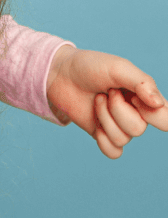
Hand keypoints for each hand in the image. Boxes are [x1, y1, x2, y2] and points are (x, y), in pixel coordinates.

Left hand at [47, 46, 167, 158]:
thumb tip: (158, 104)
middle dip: (117, 109)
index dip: (155, 113)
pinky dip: (102, 139)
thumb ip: (141, 82)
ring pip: (123, 138)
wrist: (60, 73)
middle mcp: (136, 114)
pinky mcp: (102, 134)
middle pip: (138, 129)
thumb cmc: (90, 66)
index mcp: (145, 98)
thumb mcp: (118, 67)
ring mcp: (119, 126)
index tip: (135, 98)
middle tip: (108, 91)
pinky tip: (95, 123)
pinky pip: (113, 152)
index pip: (166, 119)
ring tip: (97, 99)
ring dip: (104, 116)